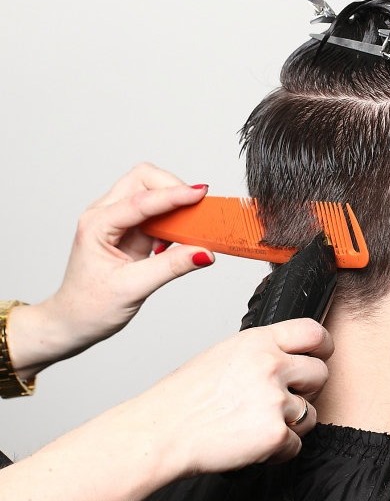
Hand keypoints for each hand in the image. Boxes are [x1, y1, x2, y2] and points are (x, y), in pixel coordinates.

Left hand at [12, 163, 214, 376]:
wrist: (74, 320)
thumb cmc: (91, 306)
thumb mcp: (133, 288)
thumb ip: (171, 267)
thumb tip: (203, 252)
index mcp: (97, 225)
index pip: (141, 201)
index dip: (173, 195)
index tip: (200, 194)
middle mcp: (105, 215)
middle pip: (143, 179)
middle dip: (172, 187)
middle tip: (196, 208)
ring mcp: (118, 221)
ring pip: (151, 191)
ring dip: (174, 202)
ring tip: (190, 227)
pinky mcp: (131, 231)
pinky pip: (157, 212)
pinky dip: (173, 218)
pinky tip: (178, 239)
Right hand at [132, 318, 333, 475]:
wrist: (161, 432)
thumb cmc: (184, 398)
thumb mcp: (223, 355)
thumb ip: (261, 353)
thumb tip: (291, 358)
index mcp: (258, 342)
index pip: (313, 332)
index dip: (322, 347)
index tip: (321, 356)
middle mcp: (271, 365)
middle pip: (320, 373)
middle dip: (307, 389)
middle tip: (282, 400)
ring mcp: (275, 400)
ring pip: (310, 413)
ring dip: (292, 423)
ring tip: (257, 424)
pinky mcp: (276, 433)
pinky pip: (296, 445)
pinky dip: (278, 450)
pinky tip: (252, 444)